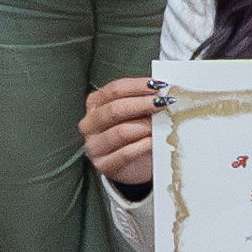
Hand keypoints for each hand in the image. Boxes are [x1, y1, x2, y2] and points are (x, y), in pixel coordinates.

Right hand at [79, 74, 157, 193]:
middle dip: (141, 104)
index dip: (137, 86)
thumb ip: (143, 101)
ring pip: (120, 132)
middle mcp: (90, 124)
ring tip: (161, 124)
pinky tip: (154, 141)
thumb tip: (161, 91)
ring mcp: (94, 146)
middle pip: (114, 109)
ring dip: (145, 126)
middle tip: (162, 103)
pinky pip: (125, 154)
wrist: (135, 165)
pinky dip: (143, 146)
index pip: (114, 90)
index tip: (157, 85)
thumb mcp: (135, 113)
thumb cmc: (135, 134)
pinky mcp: (104, 165)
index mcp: (95, 104)